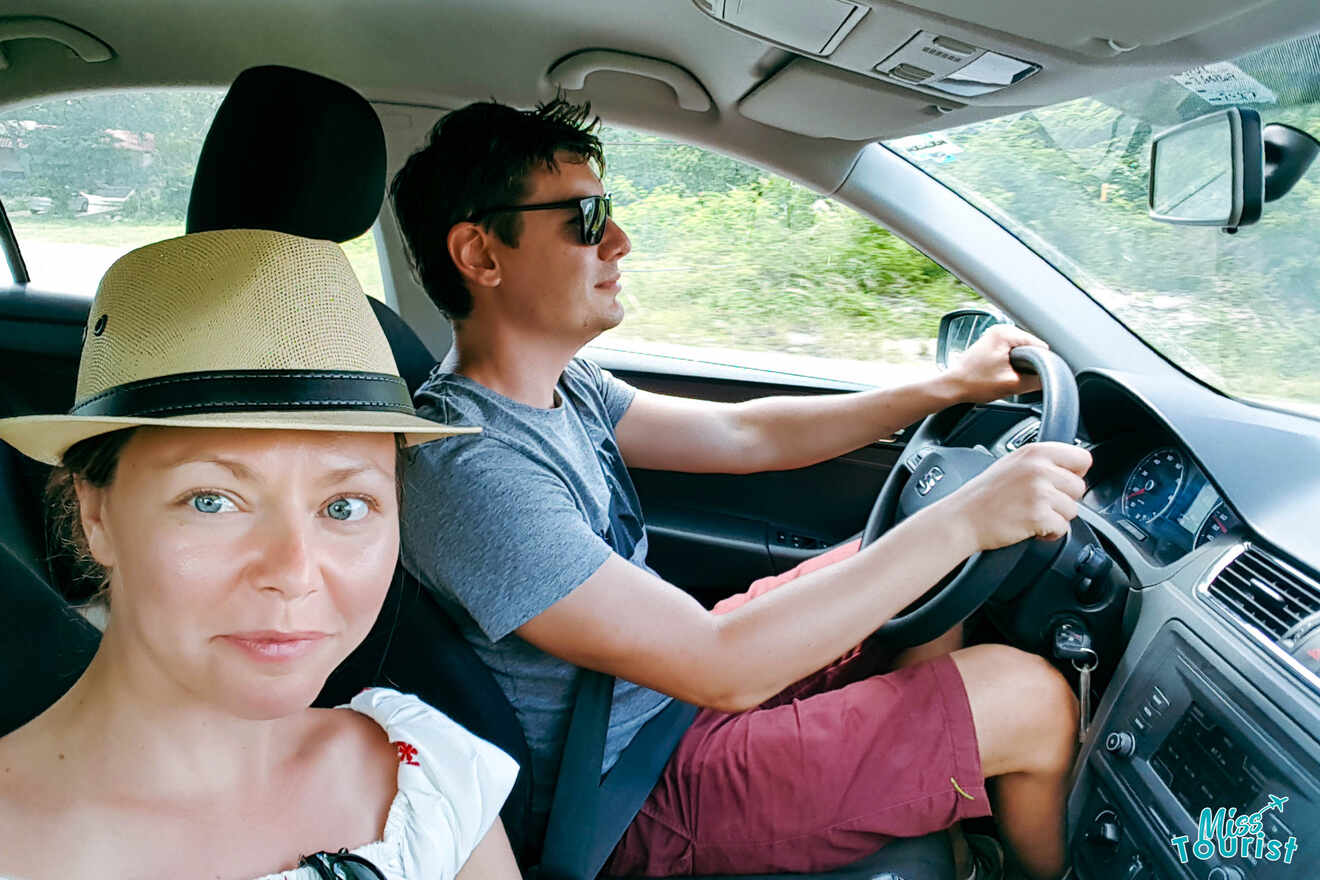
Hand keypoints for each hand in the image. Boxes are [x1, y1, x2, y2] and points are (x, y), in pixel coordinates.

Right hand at [938, 441, 1091, 551]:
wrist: (961, 519)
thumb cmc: (983, 496)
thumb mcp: (1012, 464)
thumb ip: (1042, 462)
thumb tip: (1072, 468)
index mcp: (1035, 452)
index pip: (1082, 457)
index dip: (1076, 473)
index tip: (1062, 483)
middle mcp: (1039, 468)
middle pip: (1079, 487)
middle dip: (1063, 500)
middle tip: (1040, 504)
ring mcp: (1040, 492)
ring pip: (1073, 510)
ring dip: (1056, 517)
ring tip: (1032, 515)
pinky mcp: (1039, 516)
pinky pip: (1063, 528)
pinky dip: (1049, 533)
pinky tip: (1031, 527)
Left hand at [946, 324, 1048, 403]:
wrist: (951, 387)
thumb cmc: (974, 383)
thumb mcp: (1011, 385)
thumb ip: (1036, 381)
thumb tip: (1051, 379)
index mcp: (1005, 333)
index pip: (1039, 345)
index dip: (1042, 363)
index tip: (1035, 376)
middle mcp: (1000, 329)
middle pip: (1031, 348)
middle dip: (1029, 364)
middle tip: (1015, 378)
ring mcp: (994, 335)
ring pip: (1021, 351)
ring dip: (1020, 365)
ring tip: (1006, 376)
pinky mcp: (991, 344)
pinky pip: (1011, 353)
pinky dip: (1012, 364)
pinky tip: (1002, 374)